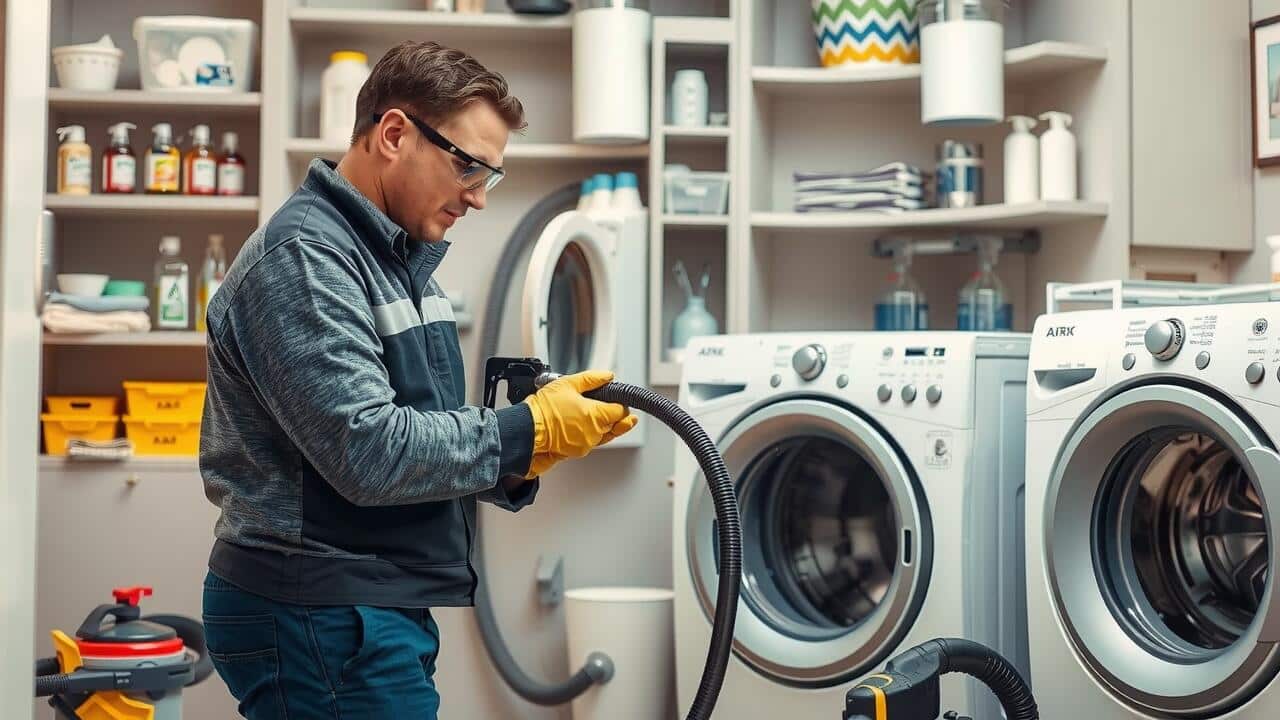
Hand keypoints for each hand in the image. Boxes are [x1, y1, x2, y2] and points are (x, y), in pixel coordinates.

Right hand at [522, 370, 637, 477]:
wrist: (527, 430)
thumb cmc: (543, 409)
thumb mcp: (568, 384)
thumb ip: (592, 379)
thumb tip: (607, 376)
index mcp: (596, 416)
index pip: (621, 412)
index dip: (620, 404)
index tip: (616, 400)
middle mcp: (594, 433)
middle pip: (616, 425)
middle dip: (613, 416)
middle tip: (604, 406)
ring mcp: (586, 445)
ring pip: (604, 435)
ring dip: (601, 425)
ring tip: (586, 414)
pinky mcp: (576, 452)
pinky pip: (590, 442)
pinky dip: (588, 434)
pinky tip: (578, 424)